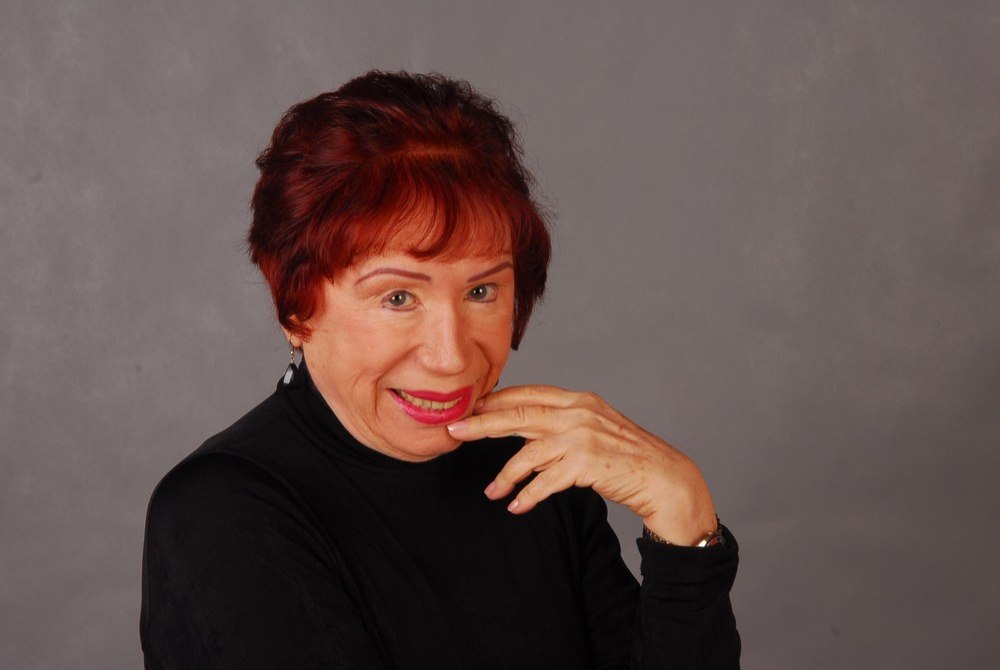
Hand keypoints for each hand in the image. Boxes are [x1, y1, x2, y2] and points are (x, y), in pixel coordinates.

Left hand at [446, 385, 717, 545]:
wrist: (664, 478)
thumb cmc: (626, 456)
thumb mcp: (594, 427)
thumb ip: (562, 422)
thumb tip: (522, 425)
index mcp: (578, 399)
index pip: (527, 394)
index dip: (495, 400)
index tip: (469, 408)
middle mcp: (579, 412)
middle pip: (517, 415)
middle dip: (481, 424)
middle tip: (454, 431)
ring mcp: (583, 436)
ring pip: (527, 453)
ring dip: (505, 475)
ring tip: (491, 491)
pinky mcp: (587, 463)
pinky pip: (545, 481)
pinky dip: (528, 495)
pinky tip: (516, 506)